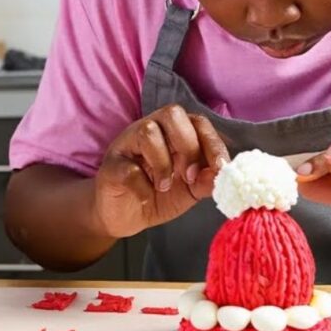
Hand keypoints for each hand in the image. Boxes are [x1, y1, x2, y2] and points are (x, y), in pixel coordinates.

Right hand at [94, 104, 228, 238]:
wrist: (122, 215)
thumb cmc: (157, 196)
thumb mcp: (189, 191)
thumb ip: (205, 181)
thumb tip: (220, 174)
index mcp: (174, 133)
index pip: (198, 122)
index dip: (212, 141)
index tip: (220, 167)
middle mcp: (151, 130)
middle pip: (172, 114)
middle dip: (188, 146)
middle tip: (189, 176)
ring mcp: (128, 144)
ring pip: (148, 131)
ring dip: (162, 162)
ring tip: (163, 187)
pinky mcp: (110, 165)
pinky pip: (127, 167)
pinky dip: (141, 186)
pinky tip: (145, 197)